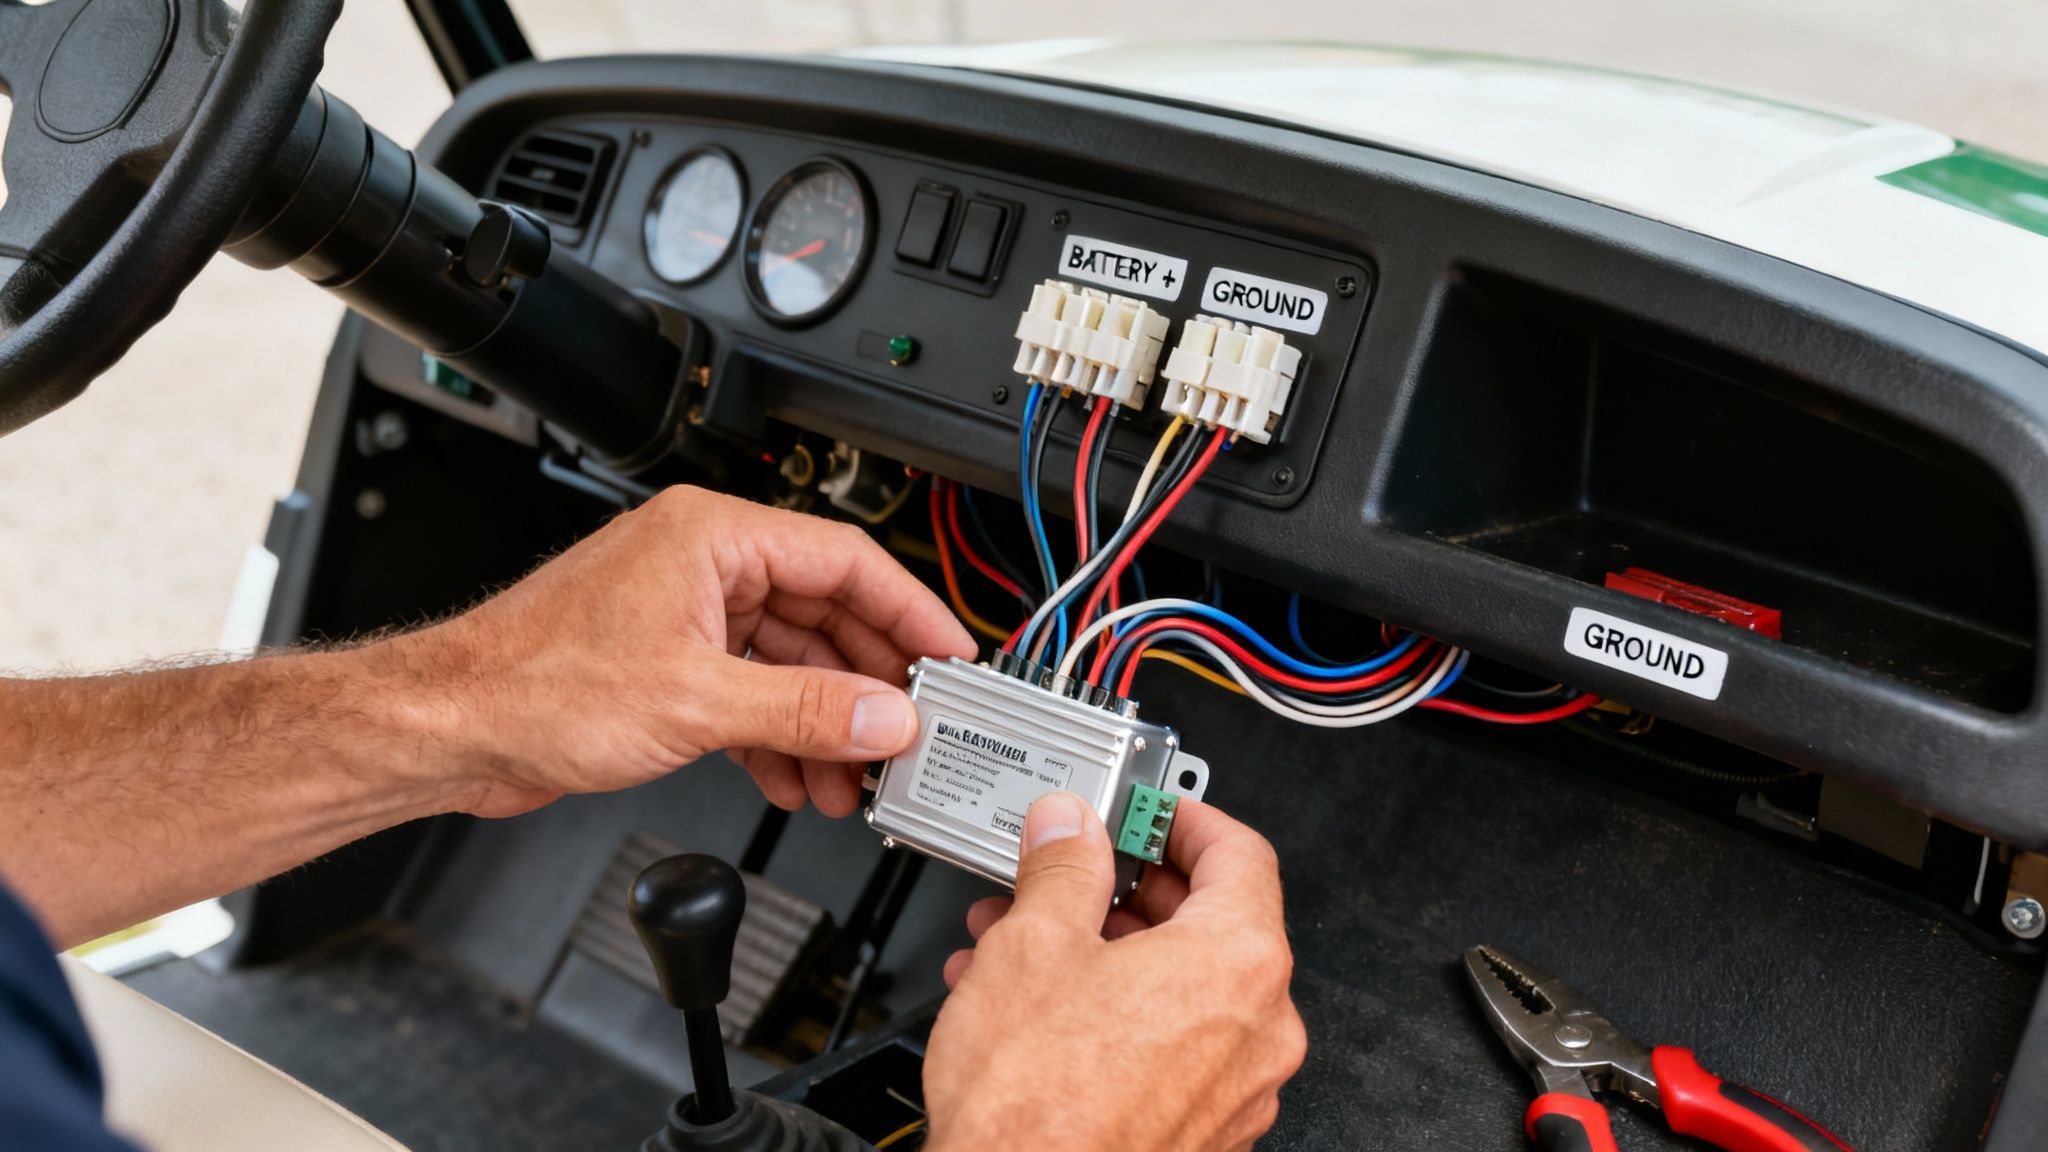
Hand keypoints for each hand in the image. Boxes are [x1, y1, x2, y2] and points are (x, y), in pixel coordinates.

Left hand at [400, 485, 974, 818]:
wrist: (448, 730)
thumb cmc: (533, 683)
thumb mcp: (697, 702)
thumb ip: (804, 709)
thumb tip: (882, 715)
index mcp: (711, 537)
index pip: (845, 560)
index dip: (909, 610)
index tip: (950, 657)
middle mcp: (701, 565)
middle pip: (823, 615)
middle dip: (866, 684)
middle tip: (909, 732)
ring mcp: (683, 617)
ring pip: (788, 664)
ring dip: (824, 724)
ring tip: (852, 778)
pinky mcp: (665, 667)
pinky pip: (750, 695)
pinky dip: (778, 737)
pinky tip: (795, 779)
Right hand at [923, 794, 1306, 1151]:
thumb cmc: (1036, 1109)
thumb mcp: (1033, 945)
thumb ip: (1063, 865)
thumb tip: (1070, 828)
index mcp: (1238, 962)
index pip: (1240, 853)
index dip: (1183, 818)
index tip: (1146, 810)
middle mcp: (1258, 1030)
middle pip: (1210, 923)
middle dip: (1126, 891)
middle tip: (1072, 874)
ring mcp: (1236, 1092)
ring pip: (1180, 990)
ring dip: (1107, 954)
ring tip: (1026, 944)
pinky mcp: (1202, 1134)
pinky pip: (1169, 1049)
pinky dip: (1116, 1015)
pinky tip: (1041, 1011)